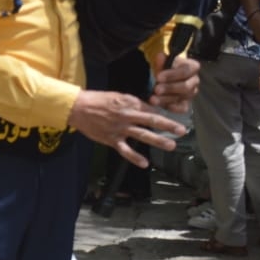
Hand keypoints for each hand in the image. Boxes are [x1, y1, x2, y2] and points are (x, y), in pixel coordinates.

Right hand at [67, 89, 186, 168]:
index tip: (174, 117)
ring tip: (171, 145)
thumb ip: (131, 103)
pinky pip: (125, 150)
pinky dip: (135, 157)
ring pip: (142, 135)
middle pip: (152, 120)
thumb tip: (146, 108)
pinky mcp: (111, 139)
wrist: (77, 108)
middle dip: (168, 125)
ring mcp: (120, 128)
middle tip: (182, 130)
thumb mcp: (116, 96)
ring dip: (158, 140)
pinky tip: (145, 163)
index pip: (150, 108)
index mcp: (128, 102)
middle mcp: (127, 115)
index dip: (163, 112)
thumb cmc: (96, 100)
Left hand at [149, 52, 200, 113]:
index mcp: (192, 67)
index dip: (172, 75)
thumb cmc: (165, 69)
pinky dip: (173, 108)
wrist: (163, 80)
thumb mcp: (163, 62)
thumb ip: (162, 61)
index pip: (185, 71)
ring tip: (153, 99)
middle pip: (185, 87)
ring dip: (166, 99)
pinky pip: (182, 108)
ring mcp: (191, 94)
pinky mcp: (186, 104)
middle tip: (156, 89)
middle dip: (169, 88)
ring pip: (182, 98)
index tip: (158, 77)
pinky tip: (162, 106)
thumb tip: (161, 56)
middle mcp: (195, 81)